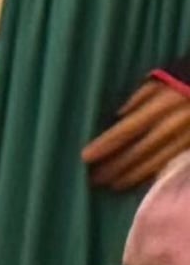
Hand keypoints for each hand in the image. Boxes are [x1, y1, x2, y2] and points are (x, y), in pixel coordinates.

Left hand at [88, 77, 189, 194]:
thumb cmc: (186, 80)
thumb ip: (140, 98)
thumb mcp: (163, 80)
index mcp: (164, 103)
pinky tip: (137, 181)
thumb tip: (118, 117)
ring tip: (111, 185)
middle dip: (115, 166)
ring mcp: (188, 137)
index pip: (128, 128)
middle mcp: (175, 123)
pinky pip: (170, 163)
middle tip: (93, 179)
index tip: (85, 157)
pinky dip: (151, 174)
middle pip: (139, 150)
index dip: (106, 144)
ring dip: (131, 176)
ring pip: (156, 162)